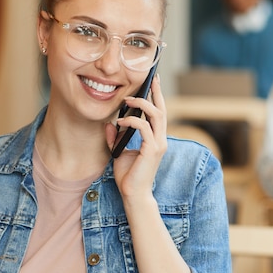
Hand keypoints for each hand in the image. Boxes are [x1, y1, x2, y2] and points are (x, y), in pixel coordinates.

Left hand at [105, 74, 166, 201]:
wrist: (133, 194)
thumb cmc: (128, 176)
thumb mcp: (119, 152)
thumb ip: (116, 137)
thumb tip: (109, 124)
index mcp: (156, 138)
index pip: (159, 113)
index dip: (157, 97)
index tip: (153, 82)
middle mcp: (161, 139)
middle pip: (162, 109)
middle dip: (156, 92)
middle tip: (151, 78)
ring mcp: (158, 144)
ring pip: (156, 114)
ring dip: (142, 103)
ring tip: (127, 99)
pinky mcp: (152, 149)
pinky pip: (143, 127)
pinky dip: (132, 121)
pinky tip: (120, 121)